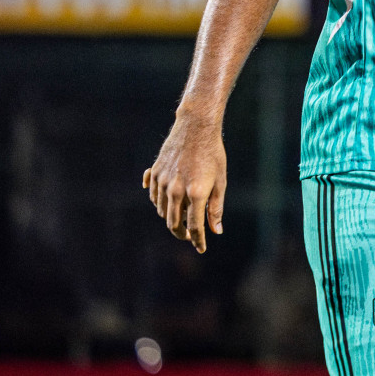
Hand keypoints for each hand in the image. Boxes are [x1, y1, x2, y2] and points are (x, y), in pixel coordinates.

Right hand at [142, 113, 226, 252]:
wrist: (196, 127)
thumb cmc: (213, 154)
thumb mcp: (220, 181)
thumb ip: (216, 208)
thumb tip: (216, 231)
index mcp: (195, 193)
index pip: (194, 227)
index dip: (198, 240)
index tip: (201, 248)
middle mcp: (176, 190)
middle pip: (173, 223)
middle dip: (182, 234)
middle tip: (191, 236)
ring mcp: (163, 182)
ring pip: (162, 211)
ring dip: (172, 218)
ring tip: (184, 216)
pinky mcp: (155, 174)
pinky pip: (154, 197)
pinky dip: (161, 204)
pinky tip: (170, 202)